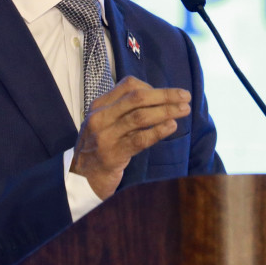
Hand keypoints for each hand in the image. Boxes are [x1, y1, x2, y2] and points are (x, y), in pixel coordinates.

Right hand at [69, 76, 190, 198]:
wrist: (80, 179)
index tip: (168, 95)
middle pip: (137, 98)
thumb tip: (159, 99)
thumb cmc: (99, 148)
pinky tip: (172, 127)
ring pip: (140, 117)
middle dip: (165, 95)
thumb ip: (124, 111)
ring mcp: (105, 136)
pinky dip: (158, 131)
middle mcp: (100, 117)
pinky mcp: (112, 155)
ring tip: (184, 110)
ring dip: (166, 111)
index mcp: (99, 105)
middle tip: (185, 96)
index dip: (152, 87)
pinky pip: (139, 140)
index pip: (128, 86)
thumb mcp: (105, 123)